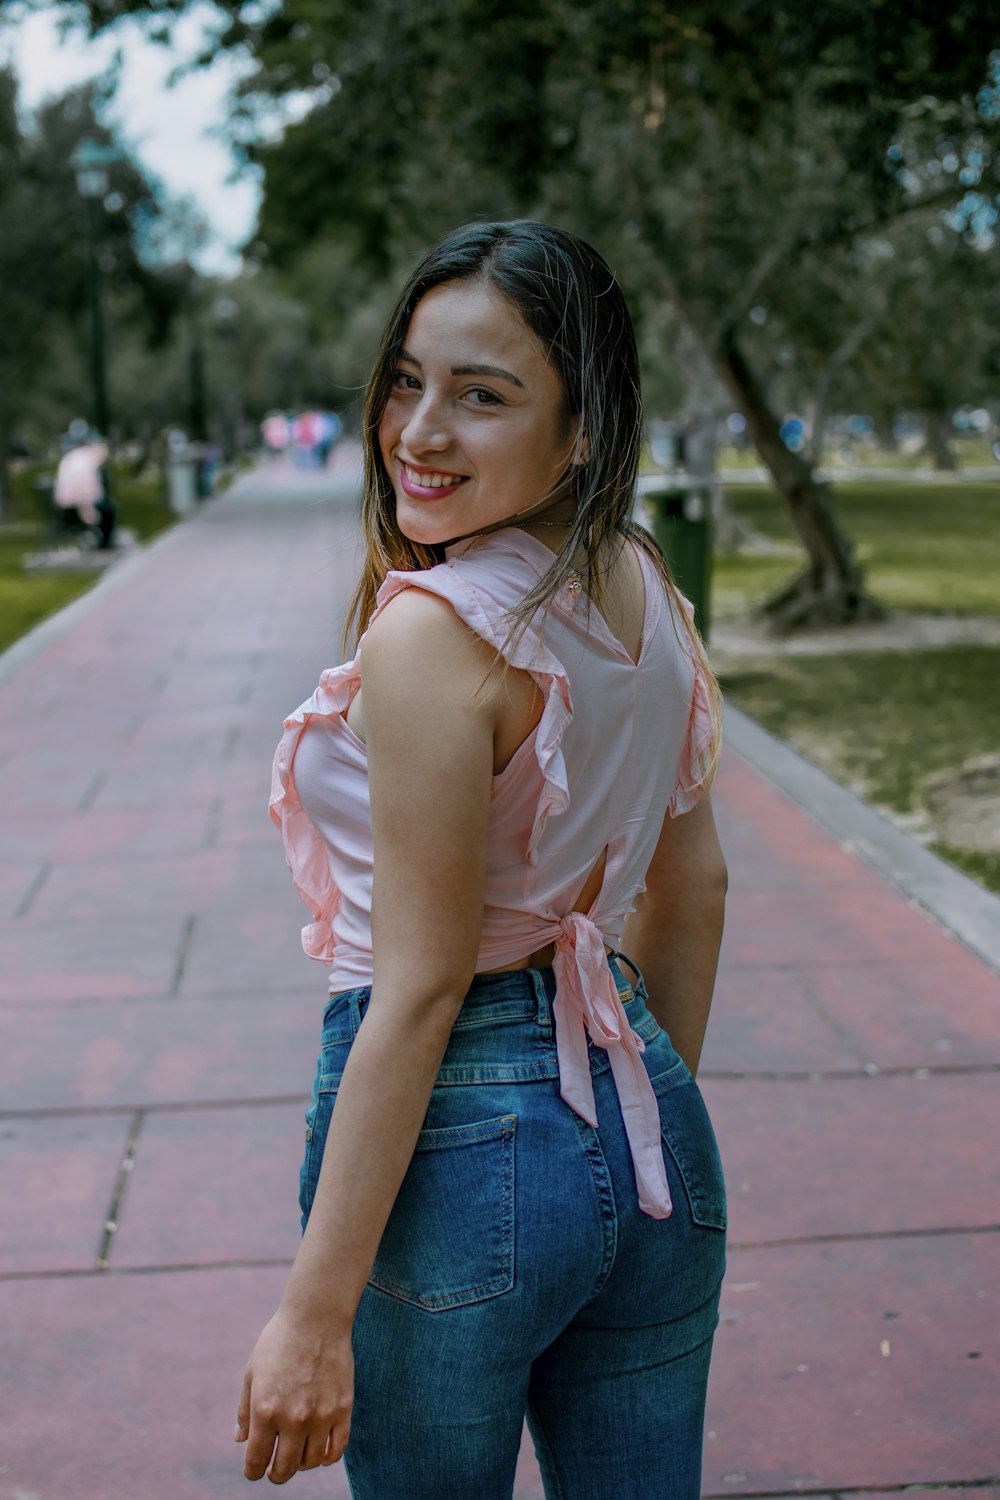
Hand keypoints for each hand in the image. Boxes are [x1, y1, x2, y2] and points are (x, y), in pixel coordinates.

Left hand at [235, 1308, 352, 1482]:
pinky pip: (336, 1449)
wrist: (316, 1317)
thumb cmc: (279, 1341)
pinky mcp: (343, 1409)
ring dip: (300, 1465)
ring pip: (310, 1462)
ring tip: (297, 1455)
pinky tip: (319, 1451)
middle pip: (284, 1469)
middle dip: (275, 1474)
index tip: (254, 1471)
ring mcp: (321, 1415)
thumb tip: (241, 1440)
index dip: (252, 1472)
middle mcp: (293, 1419)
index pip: (256, 1461)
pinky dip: (326, 1457)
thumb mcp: (252, 1372)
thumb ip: (245, 1410)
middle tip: (274, 1470)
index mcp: (265, 1411)